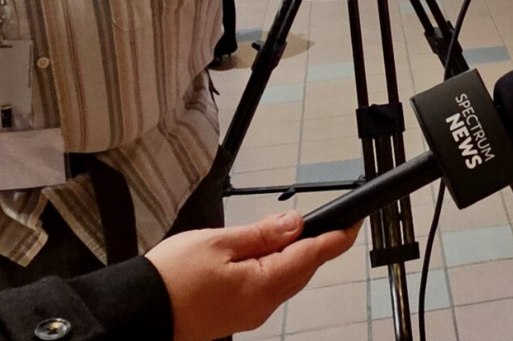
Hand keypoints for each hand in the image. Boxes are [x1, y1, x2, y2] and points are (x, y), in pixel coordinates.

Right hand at [145, 211, 358, 340]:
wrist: (136, 314)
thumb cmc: (169, 280)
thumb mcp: (217, 242)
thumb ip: (260, 233)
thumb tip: (295, 224)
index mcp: (263, 285)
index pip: (313, 256)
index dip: (337, 237)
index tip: (354, 222)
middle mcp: (262, 305)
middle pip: (303, 269)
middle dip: (313, 243)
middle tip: (318, 219)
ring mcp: (250, 313)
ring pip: (286, 278)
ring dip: (290, 255)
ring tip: (279, 232)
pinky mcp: (237, 314)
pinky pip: (267, 288)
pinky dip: (272, 267)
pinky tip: (259, 254)